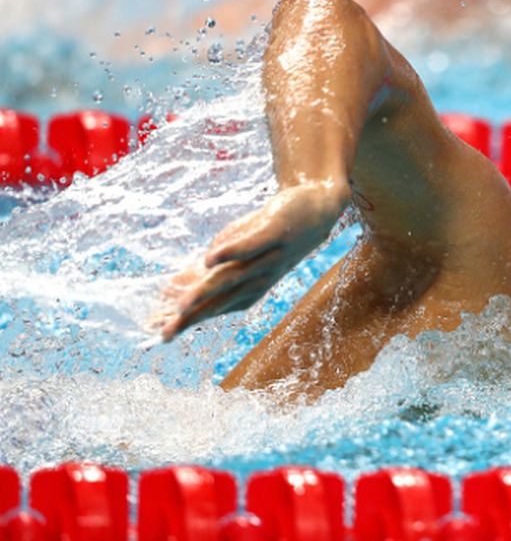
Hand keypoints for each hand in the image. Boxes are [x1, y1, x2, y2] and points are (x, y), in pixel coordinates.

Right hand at [157, 182, 347, 341]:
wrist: (316, 210)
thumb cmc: (269, 236)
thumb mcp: (235, 256)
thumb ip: (208, 272)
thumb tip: (170, 289)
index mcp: (248, 290)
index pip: (212, 309)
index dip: (186, 321)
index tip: (158, 335)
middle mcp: (258, 280)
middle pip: (219, 301)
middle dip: (191, 318)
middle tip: (164, 333)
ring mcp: (268, 258)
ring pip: (231, 278)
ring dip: (204, 292)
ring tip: (179, 305)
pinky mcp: (275, 233)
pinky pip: (250, 245)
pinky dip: (229, 252)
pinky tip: (208, 259)